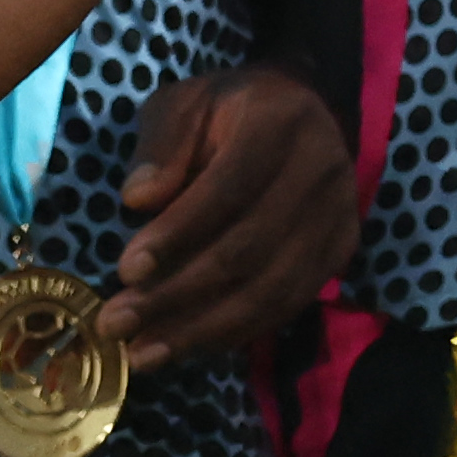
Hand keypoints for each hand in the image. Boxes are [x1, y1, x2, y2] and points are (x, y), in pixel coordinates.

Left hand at [105, 63, 359, 363]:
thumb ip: (161, 145)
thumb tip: (139, 199)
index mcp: (280, 123)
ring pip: (270, 290)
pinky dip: (235, 332)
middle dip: (176, 295)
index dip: (178, 234)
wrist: (304, 110)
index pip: (228, 189)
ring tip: (143, 352)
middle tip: (116, 324)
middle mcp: (320, 171)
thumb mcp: (185, 104)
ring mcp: (338, 215)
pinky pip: (288, 305)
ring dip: (202, 329)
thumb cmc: (229, 110)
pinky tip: (187, 345)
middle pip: (248, 249)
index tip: (125, 270)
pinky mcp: (340, 250)